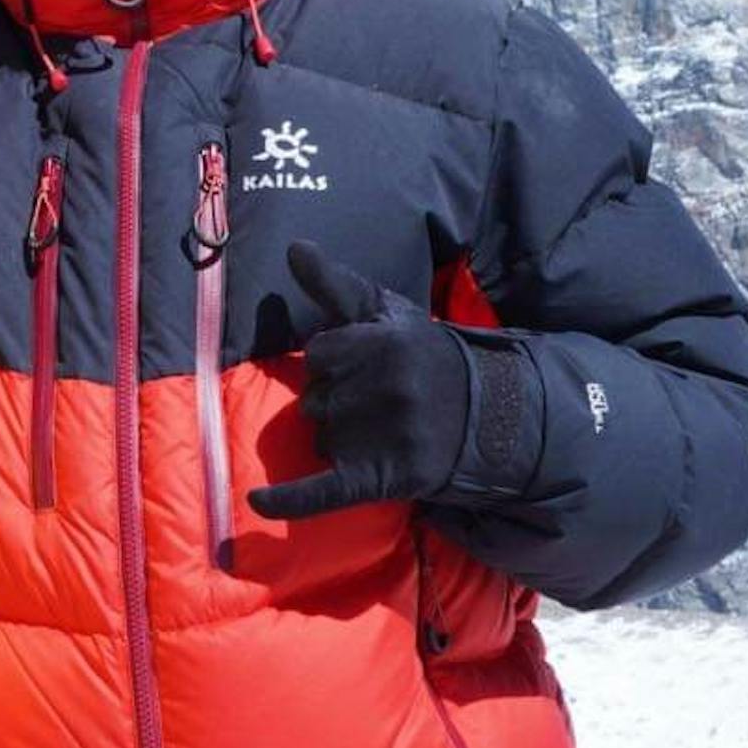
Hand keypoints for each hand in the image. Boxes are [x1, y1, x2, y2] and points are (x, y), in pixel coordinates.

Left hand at [249, 243, 473, 522]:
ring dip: (339, 438)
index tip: (363, 366)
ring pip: (321, 439)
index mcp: (384, 343)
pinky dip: (289, 500)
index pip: (317, 356)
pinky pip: (324, 491)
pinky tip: (258, 501)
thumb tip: (294, 246)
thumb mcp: (387, 313)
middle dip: (336, 400)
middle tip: (378, 402)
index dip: (333, 363)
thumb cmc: (426, 357)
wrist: (490, 416)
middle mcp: (385, 389)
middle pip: (315, 400)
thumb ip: (335, 282)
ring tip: (381, 432)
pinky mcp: (385, 478)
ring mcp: (386, 436)